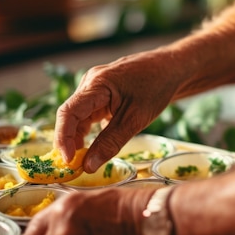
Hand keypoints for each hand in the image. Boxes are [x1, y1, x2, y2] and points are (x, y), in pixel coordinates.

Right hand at [55, 49, 179, 172]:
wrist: (171, 68)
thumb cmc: (156, 88)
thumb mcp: (135, 119)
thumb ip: (111, 143)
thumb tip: (89, 166)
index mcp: (96, 84)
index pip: (68, 112)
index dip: (63, 138)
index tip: (68, 161)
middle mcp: (90, 83)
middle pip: (70, 115)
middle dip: (69, 141)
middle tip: (74, 166)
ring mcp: (95, 87)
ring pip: (79, 116)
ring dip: (78, 138)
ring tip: (82, 160)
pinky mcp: (102, 93)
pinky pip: (89, 114)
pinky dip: (89, 131)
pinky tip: (93, 146)